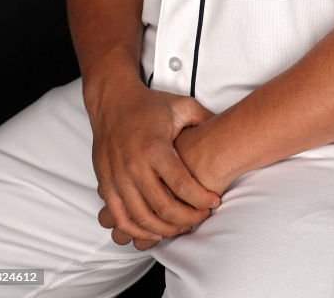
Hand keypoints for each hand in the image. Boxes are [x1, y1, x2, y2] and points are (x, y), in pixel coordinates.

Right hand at [87, 77, 221, 247]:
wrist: (113, 102)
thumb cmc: (149, 105)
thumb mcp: (182, 106)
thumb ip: (205, 120)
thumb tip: (228, 132)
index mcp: (155, 147)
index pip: (182, 185)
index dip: (202, 199)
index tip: (215, 202)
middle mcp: (134, 165)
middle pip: (164, 207)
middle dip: (188, 218)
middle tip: (202, 217)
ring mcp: (117, 178)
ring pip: (142, 218)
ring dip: (165, 229)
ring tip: (182, 226)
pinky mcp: (106, 184)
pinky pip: (121, 218)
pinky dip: (138, 230)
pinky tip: (155, 230)